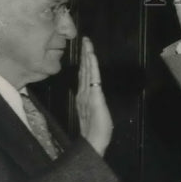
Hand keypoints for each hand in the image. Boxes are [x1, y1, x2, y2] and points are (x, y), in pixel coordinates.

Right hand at [76, 37, 112, 155]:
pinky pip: (93, 77)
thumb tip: (94, 98)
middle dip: (85, 55)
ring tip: (87, 43)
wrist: (93, 140)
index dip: (85, 63)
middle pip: (85, 70)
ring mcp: (87, 93)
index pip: (85, 76)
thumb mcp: (97, 114)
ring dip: (88, 56)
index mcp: (84, 97)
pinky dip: (92, 66)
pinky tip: (91, 56)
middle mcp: (84, 93)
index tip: (86, 51)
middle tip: (85, 40)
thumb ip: (94, 105)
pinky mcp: (94, 96)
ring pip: (87, 71)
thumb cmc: (96, 132)